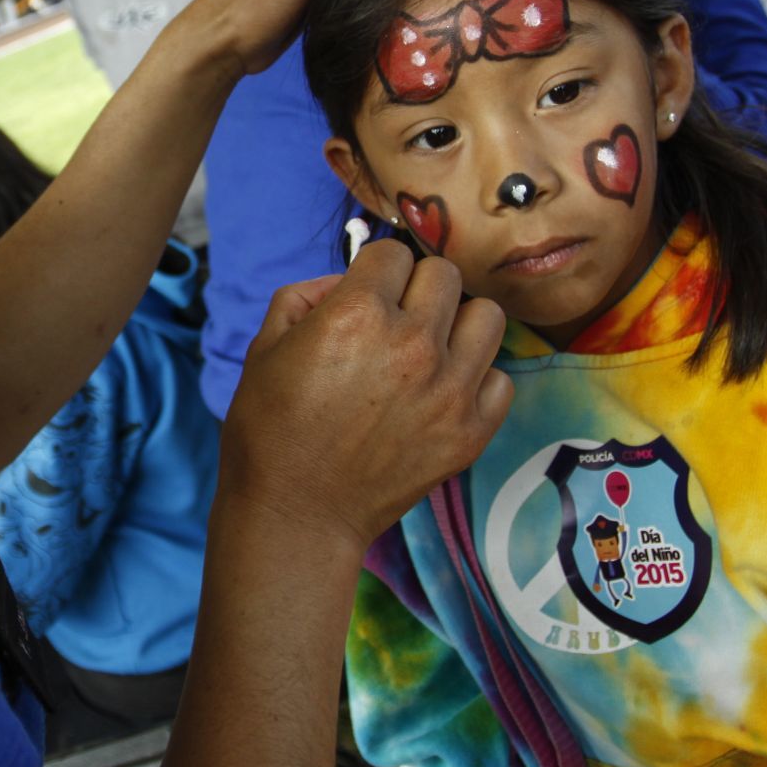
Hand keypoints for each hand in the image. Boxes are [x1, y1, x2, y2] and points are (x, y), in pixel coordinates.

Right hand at [219, 241, 511, 551]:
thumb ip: (305, 295)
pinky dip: (477, 380)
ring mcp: (448, 389)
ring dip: (457, 325)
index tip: (365, 293)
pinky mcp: (470, 432)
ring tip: (430, 350)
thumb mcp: (264, 345)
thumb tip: (344, 282)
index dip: (373, 270)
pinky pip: (501, 378)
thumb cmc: (270, 430)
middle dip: (415, 289)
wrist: (296, 514)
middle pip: (443, 274)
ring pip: (486, 316)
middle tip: (394, 321)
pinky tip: (442, 392)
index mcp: (356, 314)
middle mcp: (412, 343)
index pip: (392, 252)